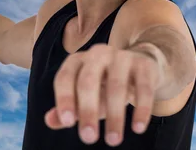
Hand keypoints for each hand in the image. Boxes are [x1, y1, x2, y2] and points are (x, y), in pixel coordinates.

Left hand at [45, 44, 161, 145]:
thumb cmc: (106, 85)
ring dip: (115, 115)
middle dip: (88, 111)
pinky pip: (143, 88)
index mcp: (78, 61)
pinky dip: (141, 109)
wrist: (142, 66)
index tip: (68, 123)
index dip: (65, 99)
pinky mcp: (144, 65)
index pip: (65, 78)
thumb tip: (51, 121)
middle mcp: (98, 54)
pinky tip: (138, 128)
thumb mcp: (85, 97)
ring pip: (116, 86)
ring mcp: (123, 57)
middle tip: (89, 138)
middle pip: (88, 81)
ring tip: (113, 140)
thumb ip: (68, 109)